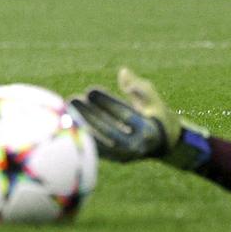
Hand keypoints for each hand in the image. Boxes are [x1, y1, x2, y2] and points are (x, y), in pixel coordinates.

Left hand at [68, 68, 209, 168]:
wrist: (163, 141)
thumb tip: (123, 72)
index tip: (90, 90)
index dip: (107, 103)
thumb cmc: (154, 111)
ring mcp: (126, 155)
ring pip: (100, 142)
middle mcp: (138, 146)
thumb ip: (138, 86)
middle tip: (73, 99)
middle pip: (110, 130)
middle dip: (89, 114)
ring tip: (67, 110)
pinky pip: (97, 149)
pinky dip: (83, 136)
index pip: (126, 116)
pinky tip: (68, 123)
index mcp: (150, 130)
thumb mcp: (151, 97)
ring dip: (82, 126)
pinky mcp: (117, 159)